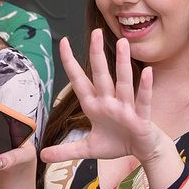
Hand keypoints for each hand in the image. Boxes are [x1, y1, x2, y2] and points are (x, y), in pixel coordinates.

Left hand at [40, 31, 165, 164]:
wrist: (143, 151)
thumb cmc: (117, 143)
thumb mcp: (87, 149)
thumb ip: (65, 151)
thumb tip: (41, 156)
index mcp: (94, 105)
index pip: (79, 81)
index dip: (70, 63)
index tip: (63, 42)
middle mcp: (109, 102)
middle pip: (101, 75)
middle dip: (97, 54)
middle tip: (96, 31)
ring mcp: (126, 108)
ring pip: (123, 82)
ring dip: (122, 64)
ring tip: (122, 43)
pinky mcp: (141, 118)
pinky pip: (143, 100)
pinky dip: (145, 87)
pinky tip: (146, 71)